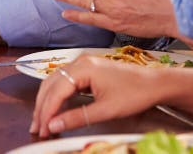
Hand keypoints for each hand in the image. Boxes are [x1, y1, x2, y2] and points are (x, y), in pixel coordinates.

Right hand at [30, 56, 165, 136]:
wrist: (155, 83)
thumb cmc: (134, 93)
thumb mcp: (105, 110)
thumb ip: (77, 118)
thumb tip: (54, 126)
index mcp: (84, 68)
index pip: (56, 91)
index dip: (46, 112)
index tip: (42, 129)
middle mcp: (81, 62)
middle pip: (51, 84)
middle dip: (42, 107)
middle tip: (38, 129)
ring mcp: (85, 64)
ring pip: (57, 82)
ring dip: (48, 102)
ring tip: (43, 122)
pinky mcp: (89, 70)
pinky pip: (66, 82)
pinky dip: (58, 97)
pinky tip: (56, 110)